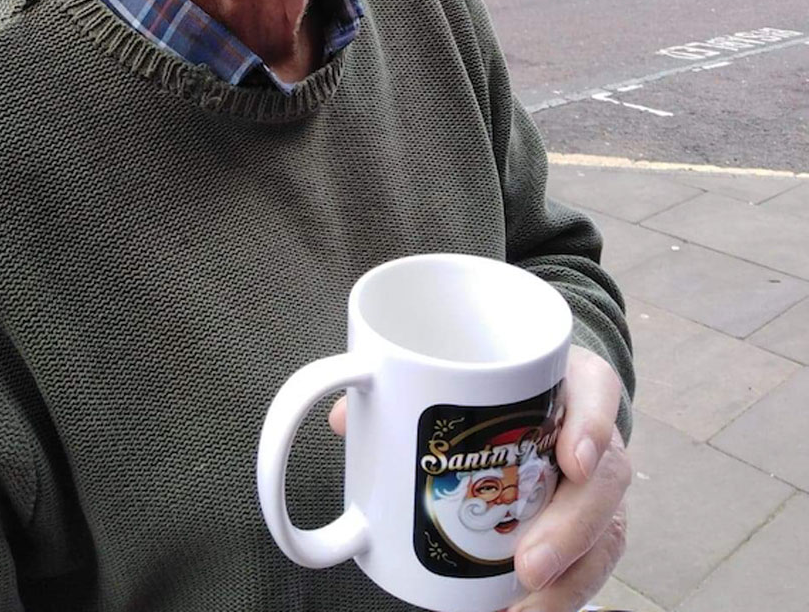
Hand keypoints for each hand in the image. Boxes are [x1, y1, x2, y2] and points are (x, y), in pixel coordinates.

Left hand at [328, 344, 629, 611]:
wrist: (538, 387)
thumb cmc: (496, 378)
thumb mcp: (461, 362)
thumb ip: (404, 381)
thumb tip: (343, 419)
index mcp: (566, 378)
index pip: (596, 387)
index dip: (592, 422)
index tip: (570, 458)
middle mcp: (590, 432)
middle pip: (607, 475)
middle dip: (572, 526)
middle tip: (528, 565)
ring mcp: (596, 481)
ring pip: (607, 531)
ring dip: (570, 577)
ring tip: (522, 606)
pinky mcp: (588, 523)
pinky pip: (591, 563)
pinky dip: (562, 595)